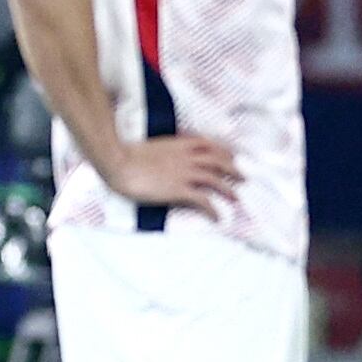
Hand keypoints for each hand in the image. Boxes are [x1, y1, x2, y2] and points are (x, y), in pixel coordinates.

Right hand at [100, 133, 239, 217]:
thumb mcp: (150, 146)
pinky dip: (213, 209)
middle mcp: (186, 157)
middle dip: (233, 168)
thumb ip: (164, 149)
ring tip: (236, 198)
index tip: (230, 155)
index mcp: (178, 144)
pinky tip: (218, 217)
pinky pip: (203, 200)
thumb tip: (166, 154)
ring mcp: (184, 173)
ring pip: (216, 179)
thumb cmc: (126, 155)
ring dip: (228, 189)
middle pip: (218, 160)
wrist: (118, 162)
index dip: (222, 150)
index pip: (207, 144)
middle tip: (243, 177)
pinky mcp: (179, 190)